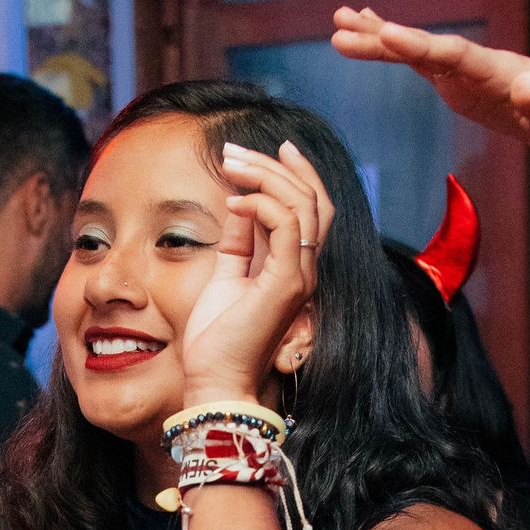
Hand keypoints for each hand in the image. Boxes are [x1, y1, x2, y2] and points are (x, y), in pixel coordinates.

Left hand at [181, 141, 331, 403]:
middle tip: (235, 152)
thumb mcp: (225, 277)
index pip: (311, 210)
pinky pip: (286, 225)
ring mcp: (300, 276)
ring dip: (265, 177)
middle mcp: (304, 270)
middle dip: (276, 166)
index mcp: (292, 268)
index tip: (272, 149)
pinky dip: (261, 204)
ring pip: (302, 205)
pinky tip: (234, 202)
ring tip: (230, 165)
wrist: (216, 381)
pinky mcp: (287, 283)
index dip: (296, 175)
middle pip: (313, 200)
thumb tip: (238, 204)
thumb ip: (237, 242)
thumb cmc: (218, 339)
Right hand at [331, 6, 529, 181]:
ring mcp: (469, 74)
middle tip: (342, 26)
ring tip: (340, 23)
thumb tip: (524, 86)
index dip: (419, 44)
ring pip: (418, 51)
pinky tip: (373, 36)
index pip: (455, 54)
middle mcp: (480, 65)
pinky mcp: (464, 85)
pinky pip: (424, 63)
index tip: (385, 33)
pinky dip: (397, 49)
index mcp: (501, 71)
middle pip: (426, 48)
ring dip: (380, 38)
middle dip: (385, 39)